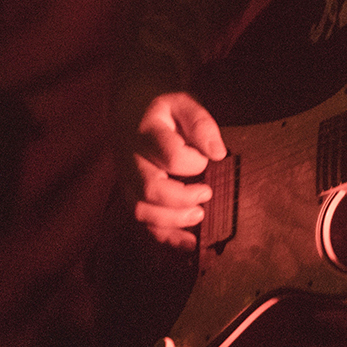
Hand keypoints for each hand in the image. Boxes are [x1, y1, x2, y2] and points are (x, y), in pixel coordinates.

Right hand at [129, 92, 227, 248]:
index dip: (193, 163)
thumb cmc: (162, 108)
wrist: (128, 109)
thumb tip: (218, 154)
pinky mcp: (131, 194)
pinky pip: (143, 222)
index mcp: (147, 133)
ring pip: (142, 210)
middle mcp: (132, 159)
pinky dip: (165, 237)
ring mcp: (128, 180)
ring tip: (199, 217)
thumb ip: (201, 124)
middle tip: (207, 196)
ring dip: (173, 222)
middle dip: (182, 199)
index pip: (170, 155)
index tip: (208, 160)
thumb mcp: (183, 103)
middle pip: (151, 189)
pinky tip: (188, 243)